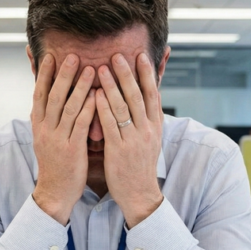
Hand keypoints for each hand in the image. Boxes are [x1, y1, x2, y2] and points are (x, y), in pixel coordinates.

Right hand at [30, 54, 96, 224]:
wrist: (54, 192)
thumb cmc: (54, 164)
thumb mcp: (45, 138)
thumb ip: (48, 119)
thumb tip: (46, 100)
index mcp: (38, 125)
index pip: (39, 94)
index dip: (45, 75)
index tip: (50, 56)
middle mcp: (46, 130)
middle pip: (53, 97)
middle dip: (63, 74)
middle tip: (72, 55)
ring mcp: (58, 139)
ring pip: (69, 108)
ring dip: (79, 87)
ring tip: (90, 69)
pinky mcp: (72, 150)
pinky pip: (81, 126)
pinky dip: (89, 109)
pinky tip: (98, 96)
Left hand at [95, 53, 163, 227]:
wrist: (140, 194)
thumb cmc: (140, 165)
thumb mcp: (150, 139)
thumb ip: (146, 118)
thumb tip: (145, 98)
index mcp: (155, 126)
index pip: (153, 94)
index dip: (148, 74)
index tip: (142, 56)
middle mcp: (147, 130)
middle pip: (138, 96)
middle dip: (128, 73)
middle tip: (118, 54)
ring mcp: (134, 140)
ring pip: (123, 107)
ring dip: (112, 86)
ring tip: (101, 68)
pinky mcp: (119, 150)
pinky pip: (110, 125)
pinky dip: (103, 108)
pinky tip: (95, 95)